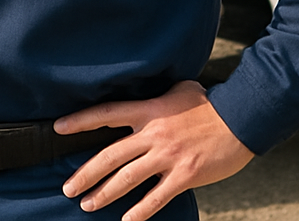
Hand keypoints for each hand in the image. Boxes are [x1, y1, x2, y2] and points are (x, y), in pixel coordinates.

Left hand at [54, 80, 253, 220]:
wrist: (240, 119)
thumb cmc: (209, 103)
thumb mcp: (179, 89)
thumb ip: (159, 96)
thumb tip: (149, 95)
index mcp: (148, 110)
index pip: (106, 114)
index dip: (80, 121)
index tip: (58, 128)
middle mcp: (153, 134)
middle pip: (109, 155)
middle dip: (85, 173)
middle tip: (67, 187)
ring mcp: (167, 156)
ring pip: (127, 179)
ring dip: (104, 194)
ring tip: (87, 205)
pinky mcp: (184, 175)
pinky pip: (156, 198)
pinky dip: (140, 212)